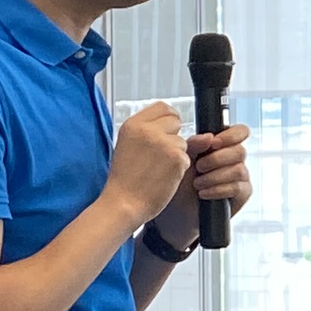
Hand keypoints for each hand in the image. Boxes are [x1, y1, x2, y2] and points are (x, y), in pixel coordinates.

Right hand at [105, 102, 189, 223]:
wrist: (123, 203)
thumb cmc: (125, 180)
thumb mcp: (131, 147)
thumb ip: (152, 132)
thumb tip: (181, 123)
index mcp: (133, 125)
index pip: (162, 107)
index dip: (168, 119)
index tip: (167, 130)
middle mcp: (148, 130)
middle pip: (175, 121)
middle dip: (173, 136)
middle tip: (160, 154)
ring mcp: (164, 143)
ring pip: (182, 141)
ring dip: (175, 154)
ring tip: (156, 169)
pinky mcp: (177, 158)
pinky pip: (186, 157)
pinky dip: (179, 168)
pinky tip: (163, 177)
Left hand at [183, 121, 251, 218]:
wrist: (176, 211)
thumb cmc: (180, 182)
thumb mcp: (182, 159)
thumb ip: (194, 144)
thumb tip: (210, 137)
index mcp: (223, 145)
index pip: (240, 132)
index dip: (231, 135)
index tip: (213, 143)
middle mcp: (235, 159)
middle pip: (240, 151)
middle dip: (216, 159)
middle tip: (199, 167)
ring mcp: (241, 176)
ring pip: (239, 170)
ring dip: (214, 177)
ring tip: (197, 184)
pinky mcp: (242, 194)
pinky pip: (237, 188)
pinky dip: (218, 190)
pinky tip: (204, 194)